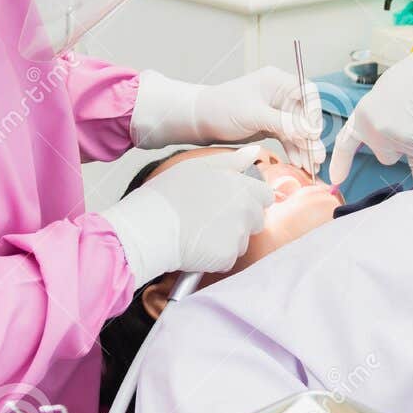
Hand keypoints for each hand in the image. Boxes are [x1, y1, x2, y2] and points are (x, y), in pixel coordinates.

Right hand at [101, 146, 274, 284]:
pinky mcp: (226, 257)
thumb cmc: (166, 195)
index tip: (232, 203)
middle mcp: (244, 210)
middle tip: (212, 218)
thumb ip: (231, 161)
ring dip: (228, 239)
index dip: (251, 199)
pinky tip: (197, 247)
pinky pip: (228, 259)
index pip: (265, 196)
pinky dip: (216, 257)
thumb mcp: (198, 166)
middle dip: (241, 221)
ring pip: (242, 241)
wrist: (146, 228)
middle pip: (256, 220)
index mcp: (240, 186)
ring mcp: (237, 235)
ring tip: (200, 232)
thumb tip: (253, 153)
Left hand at [132, 68, 323, 170]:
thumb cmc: (221, 108)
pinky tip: (300, 163)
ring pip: (298, 129)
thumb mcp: (253, 114)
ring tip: (311, 166)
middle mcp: (280, 94)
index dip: (314, 113)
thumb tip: (308, 132)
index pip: (307, 93)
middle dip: (311, 137)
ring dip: (305, 147)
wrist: (199, 120)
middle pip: (305, 114)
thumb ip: (282, 122)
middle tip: (317, 157)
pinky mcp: (271, 125)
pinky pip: (289, 137)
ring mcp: (277, 111)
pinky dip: (294, 150)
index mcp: (277, 81)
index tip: (315, 133)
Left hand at [329, 19, 412, 184]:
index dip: (341, 162)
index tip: (336, 178)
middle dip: (398, 147)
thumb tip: (382, 133)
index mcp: (364, 115)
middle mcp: (379, 131)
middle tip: (411, 120)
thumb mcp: (386, 92)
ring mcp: (402, 140)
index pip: (347, 143)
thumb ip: (378, 116)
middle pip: (386, 156)